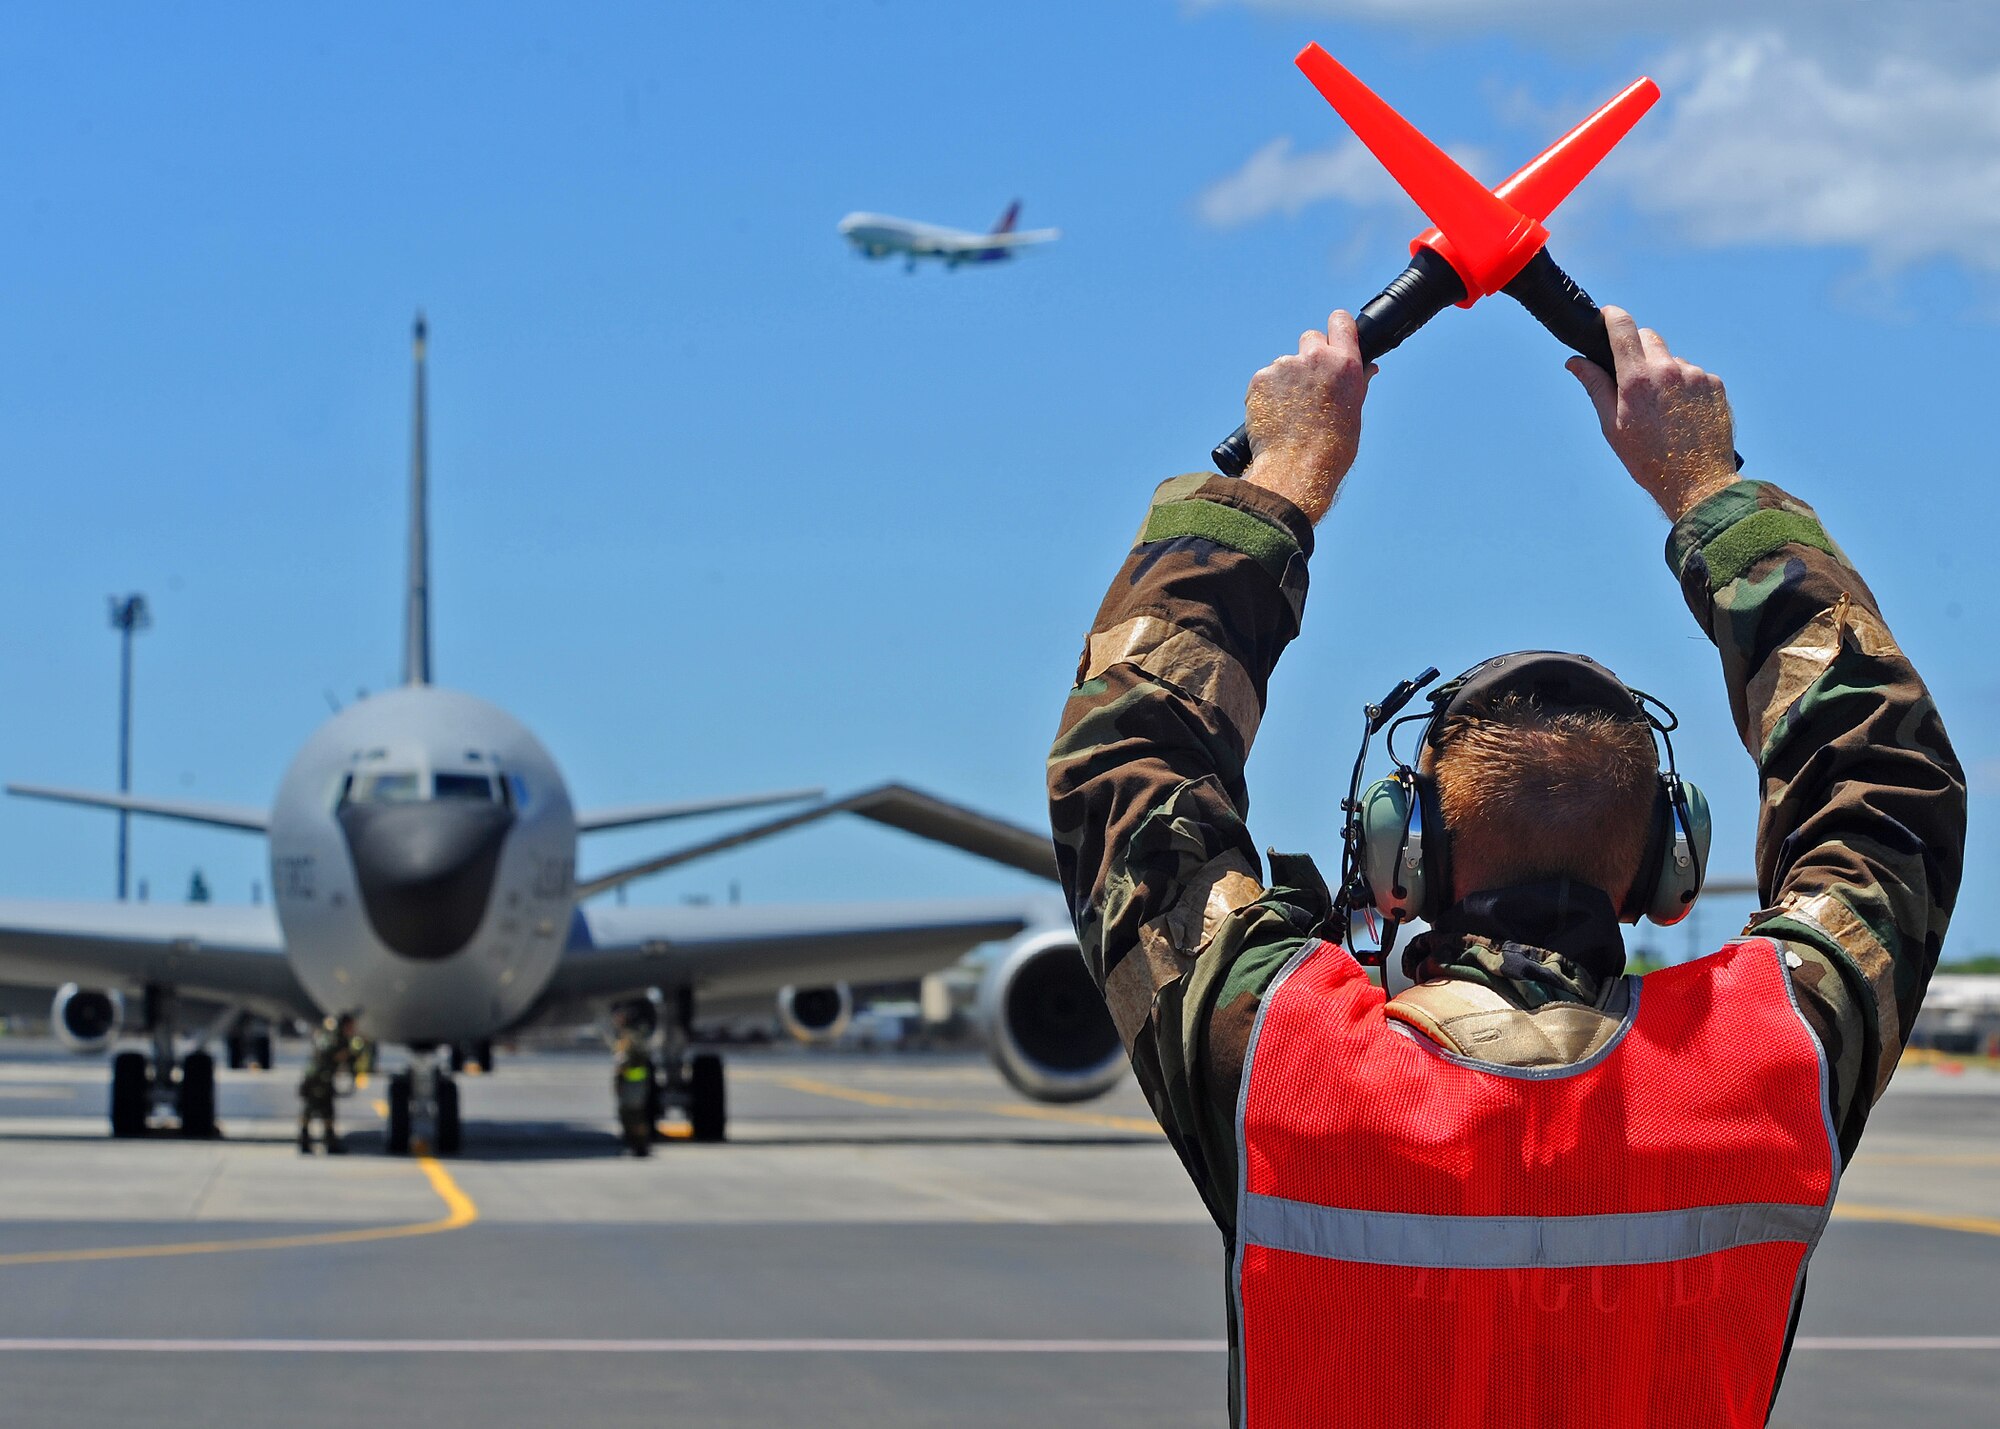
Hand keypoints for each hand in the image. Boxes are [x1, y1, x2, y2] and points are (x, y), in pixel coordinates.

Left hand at [1241, 310, 1375, 523]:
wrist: (1297, 466)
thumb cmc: (1332, 446)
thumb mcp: (1354, 411)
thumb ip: (1357, 383)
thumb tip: (1368, 367)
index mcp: (1344, 363)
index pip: (1340, 321)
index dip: (1336, 327)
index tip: (1332, 336)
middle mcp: (1315, 358)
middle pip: (1310, 338)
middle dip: (1309, 356)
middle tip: (1308, 386)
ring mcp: (1285, 366)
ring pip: (1285, 363)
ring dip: (1286, 379)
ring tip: (1290, 412)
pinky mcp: (1261, 379)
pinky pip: (1265, 380)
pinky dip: (1268, 393)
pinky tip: (1274, 416)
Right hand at [1568, 307, 1737, 521]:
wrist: (1697, 482)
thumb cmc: (1648, 459)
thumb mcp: (1611, 426)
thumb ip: (1595, 387)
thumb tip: (1575, 362)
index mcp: (1638, 379)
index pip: (1623, 327)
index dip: (1611, 316)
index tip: (1606, 316)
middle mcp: (1669, 370)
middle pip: (1649, 337)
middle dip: (1636, 349)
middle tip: (1631, 379)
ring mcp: (1696, 375)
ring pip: (1672, 359)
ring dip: (1662, 372)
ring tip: (1661, 409)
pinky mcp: (1715, 384)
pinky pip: (1693, 374)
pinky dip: (1684, 386)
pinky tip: (1681, 413)